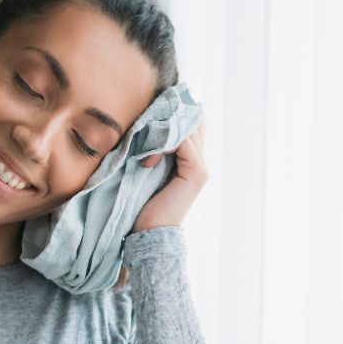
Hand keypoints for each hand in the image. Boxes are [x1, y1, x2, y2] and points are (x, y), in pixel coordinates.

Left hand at [131, 115, 207, 232]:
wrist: (148, 233)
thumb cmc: (141, 203)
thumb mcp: (145, 168)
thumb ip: (152, 148)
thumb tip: (143, 123)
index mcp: (189, 159)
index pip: (191, 121)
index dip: (172, 110)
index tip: (148, 112)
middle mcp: (200, 160)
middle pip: (193, 118)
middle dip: (167, 114)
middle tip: (144, 118)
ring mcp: (201, 167)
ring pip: (187, 127)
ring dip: (161, 129)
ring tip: (142, 142)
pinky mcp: (197, 173)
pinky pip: (184, 142)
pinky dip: (163, 143)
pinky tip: (148, 160)